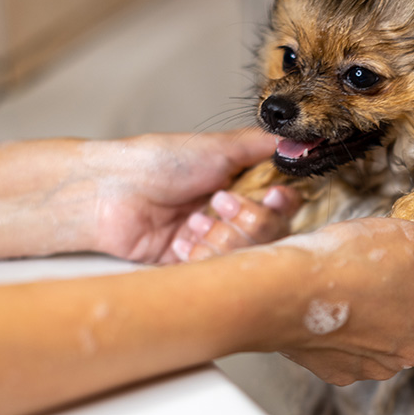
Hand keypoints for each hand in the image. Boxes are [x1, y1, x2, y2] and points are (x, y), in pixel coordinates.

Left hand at [87, 128, 279, 262]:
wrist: (113, 192)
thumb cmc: (157, 162)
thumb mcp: (218, 146)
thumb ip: (263, 145)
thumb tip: (300, 142)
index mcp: (240, 186)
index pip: (283, 206)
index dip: (281, 205)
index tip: (271, 197)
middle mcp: (230, 216)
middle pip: (271, 234)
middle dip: (248, 220)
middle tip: (218, 202)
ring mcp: (213, 242)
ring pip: (246, 255)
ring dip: (220, 236)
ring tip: (192, 221)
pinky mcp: (194, 267)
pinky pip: (218, 272)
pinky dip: (201, 254)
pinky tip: (180, 240)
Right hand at [257, 211, 413, 385]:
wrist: (286, 291)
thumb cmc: (350, 259)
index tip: (396, 252)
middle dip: (396, 291)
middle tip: (366, 264)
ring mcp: (375, 366)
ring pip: (381, 332)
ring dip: (369, 311)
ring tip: (343, 282)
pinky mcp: (339, 373)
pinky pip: (348, 348)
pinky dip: (341, 330)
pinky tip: (326, 305)